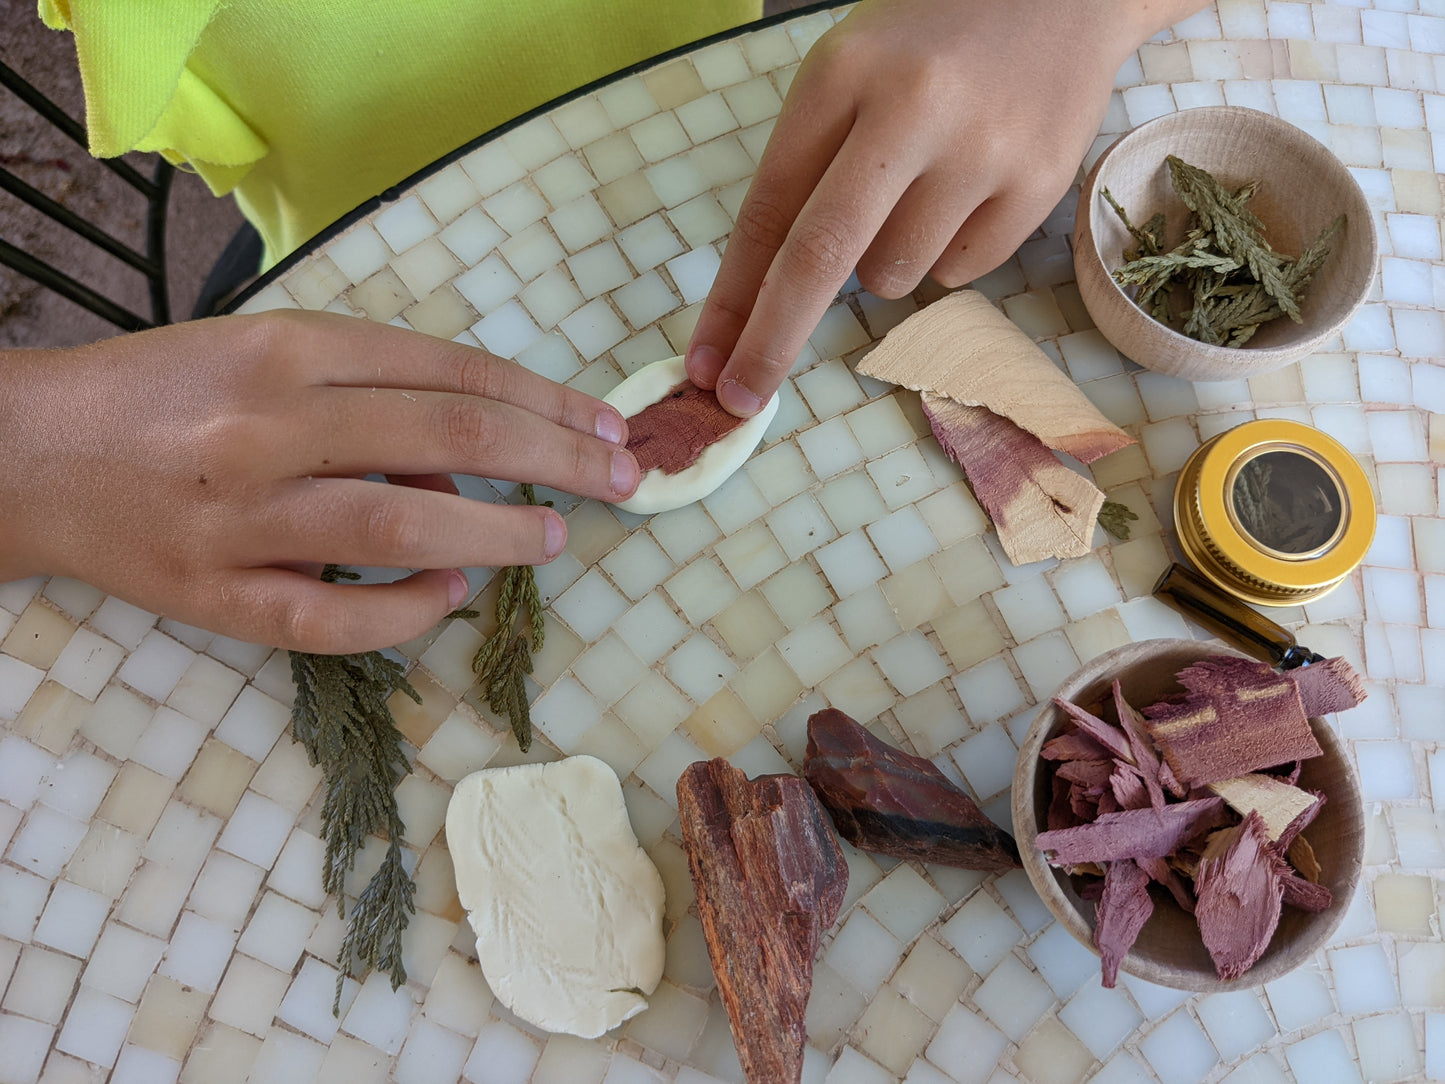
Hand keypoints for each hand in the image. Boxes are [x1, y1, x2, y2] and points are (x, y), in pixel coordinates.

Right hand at [0, 310, 637, 652]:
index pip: (450, 370)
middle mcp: (269, 424)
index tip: (603, 422)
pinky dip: (406, 607)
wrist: (30, 454)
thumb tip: (478, 446)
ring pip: (400, 519)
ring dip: (498, 528)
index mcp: (288, 348)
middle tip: (622, 476)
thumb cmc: (165, 393)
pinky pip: (333, 616)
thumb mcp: (263, 350)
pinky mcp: (217, 596)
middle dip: (555, 455)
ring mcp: (243, 515)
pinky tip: (452, 590)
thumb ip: (367, 386)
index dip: (544, 398)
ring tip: (556, 535)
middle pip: (448, 433)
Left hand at [686, 0, 1209, 414]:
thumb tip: (762, 300)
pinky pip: (959, 272)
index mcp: (843, 73)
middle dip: (771, 340)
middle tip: (739, 396)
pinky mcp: (1038, 184)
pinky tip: (966, 189)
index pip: (767, 209)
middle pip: (821, 259)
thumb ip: (805, 168)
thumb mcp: (848, 73)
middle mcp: (911, 109)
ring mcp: (982, 150)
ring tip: (917, 188)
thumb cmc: (929, 42)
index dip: (731, 297)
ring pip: (892, 277)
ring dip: (882, 263)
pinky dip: (945, 253)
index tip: (705, 362)